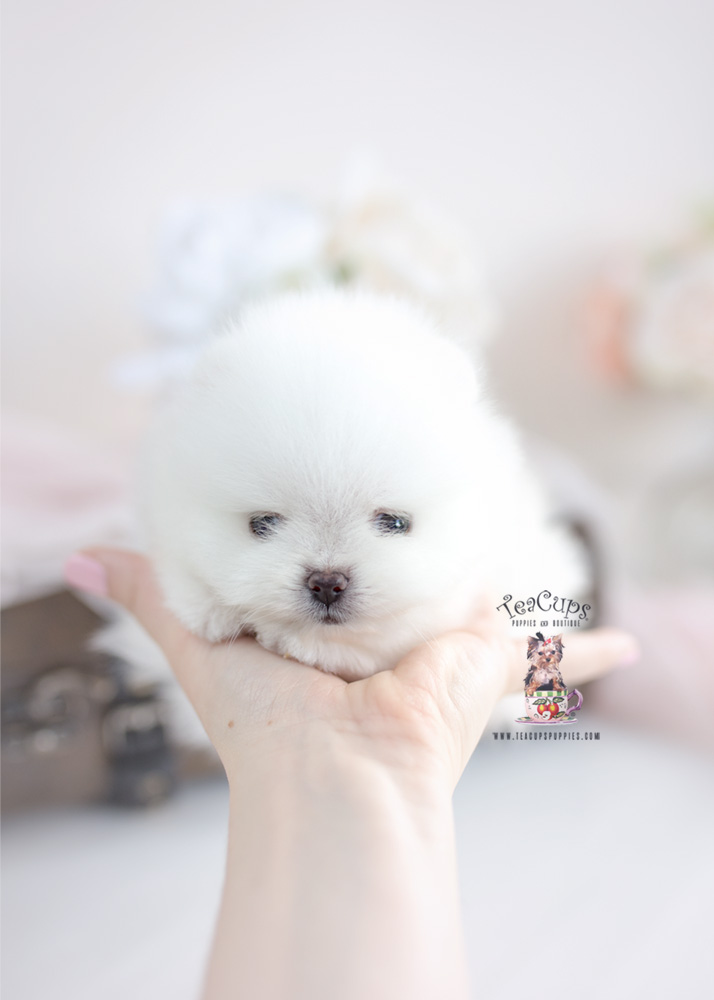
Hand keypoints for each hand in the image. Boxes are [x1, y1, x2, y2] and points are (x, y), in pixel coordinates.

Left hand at [66, 549, 639, 789]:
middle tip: (438, 500)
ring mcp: (448, 644)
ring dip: (498, 576)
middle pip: (415, 574)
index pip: (346, 568)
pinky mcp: (492, 657)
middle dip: (425, 546)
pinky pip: (556, 655)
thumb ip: (155, 590)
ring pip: (481, 594)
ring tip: (516, 534)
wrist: (340, 780)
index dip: (347, 537)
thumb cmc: (269, 721)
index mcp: (333, 621)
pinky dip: (589, 655)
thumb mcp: (205, 637)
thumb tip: (78, 558)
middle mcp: (393, 628)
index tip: (348, 504)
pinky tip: (628, 648)